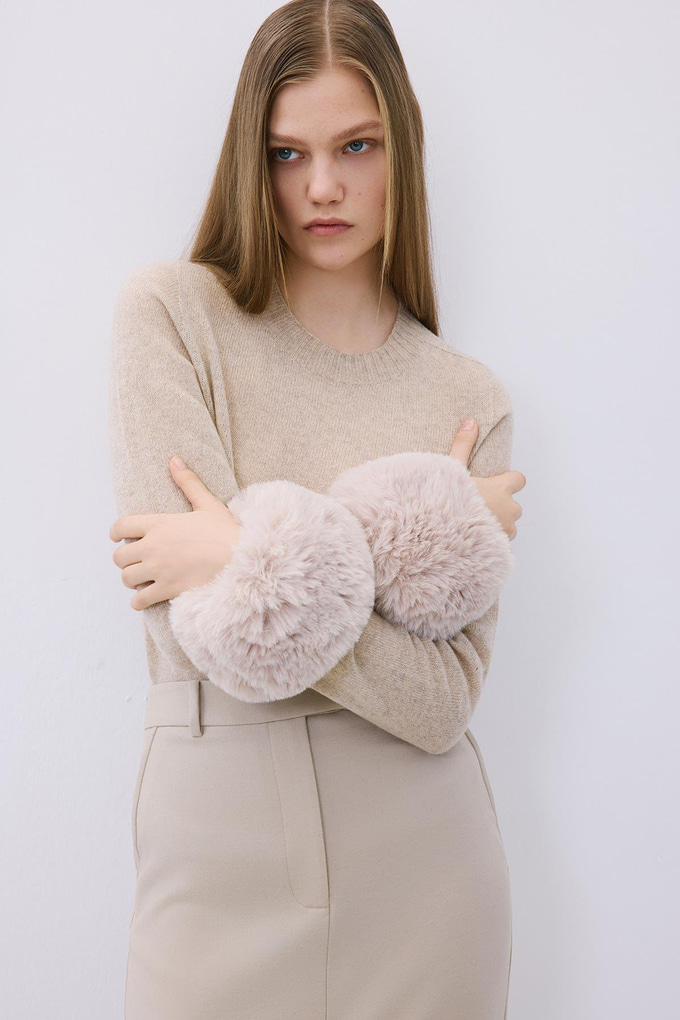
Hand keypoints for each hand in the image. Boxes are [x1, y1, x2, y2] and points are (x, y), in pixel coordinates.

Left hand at [109, 456, 242, 610]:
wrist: (243, 559)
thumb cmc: (226, 531)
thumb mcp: (207, 503)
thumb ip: (188, 482)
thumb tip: (175, 459)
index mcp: (159, 524)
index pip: (120, 526)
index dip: (116, 532)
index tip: (119, 537)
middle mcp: (153, 547)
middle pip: (119, 557)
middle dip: (126, 559)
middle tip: (137, 560)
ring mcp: (159, 570)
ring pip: (126, 579)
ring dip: (132, 579)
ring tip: (142, 579)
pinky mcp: (167, 590)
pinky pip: (139, 601)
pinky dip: (139, 602)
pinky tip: (146, 598)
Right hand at [449, 419, 525, 539]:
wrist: (441, 536)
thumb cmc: (448, 502)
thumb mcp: (453, 470)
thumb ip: (464, 446)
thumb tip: (471, 422)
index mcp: (501, 489)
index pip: (519, 480)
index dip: (509, 482)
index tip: (494, 484)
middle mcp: (509, 510)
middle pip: (515, 506)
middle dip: (502, 507)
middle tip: (479, 507)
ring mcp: (506, 532)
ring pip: (509, 527)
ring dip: (498, 526)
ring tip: (474, 526)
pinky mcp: (499, 550)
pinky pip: (500, 545)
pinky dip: (491, 543)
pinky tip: (473, 542)